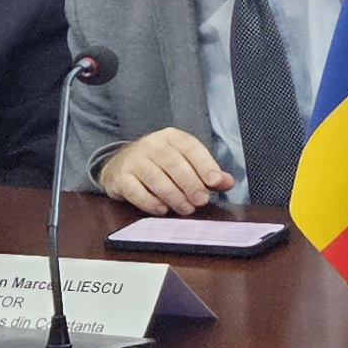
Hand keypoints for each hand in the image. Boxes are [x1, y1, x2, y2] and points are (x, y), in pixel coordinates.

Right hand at [97, 128, 234, 215]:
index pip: (190, 147)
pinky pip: (135, 191)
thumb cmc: (159, 165)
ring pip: (155, 177)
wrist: (120, 165)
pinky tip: (162, 209)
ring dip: (173, 196)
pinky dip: (150, 202)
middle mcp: (151, 144)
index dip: (204, 164)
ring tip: (186, 209)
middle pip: (173, 163)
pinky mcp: (120, 177)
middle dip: (190, 183)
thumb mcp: (184, 162)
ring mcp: (133, 160)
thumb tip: (227, 182)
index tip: (215, 181)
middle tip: (202, 200)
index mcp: (171, 137)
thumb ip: (207, 172)